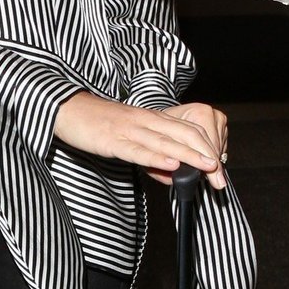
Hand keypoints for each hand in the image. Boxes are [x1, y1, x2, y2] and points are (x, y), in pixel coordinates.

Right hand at [53, 92, 228, 189]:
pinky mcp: (113, 140)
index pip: (190, 132)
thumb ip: (152, 156)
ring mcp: (130, 130)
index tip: (221, 171)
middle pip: (185, 136)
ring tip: (208, 168)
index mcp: (153, 119)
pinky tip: (171, 166)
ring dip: (190, 156)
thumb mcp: (130, 139)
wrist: (67, 109)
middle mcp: (146, 121)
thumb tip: (173, 175)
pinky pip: (138, 150)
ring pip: (166, 142)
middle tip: (221, 179)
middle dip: (206, 157)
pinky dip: (156, 158)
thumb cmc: (98, 124)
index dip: (209, 149)